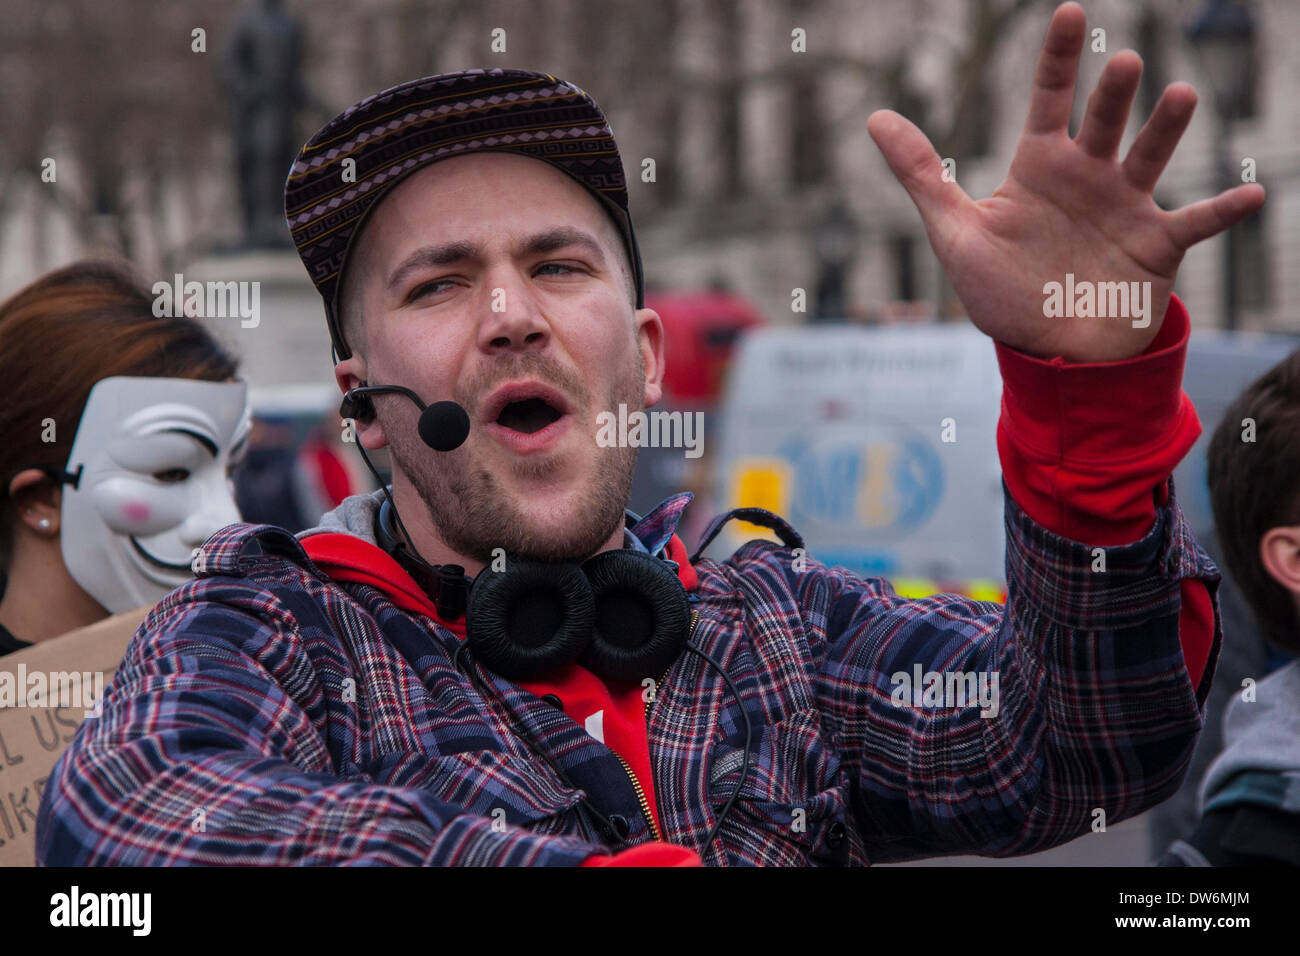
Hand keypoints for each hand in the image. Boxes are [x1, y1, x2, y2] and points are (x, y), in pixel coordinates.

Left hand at [866, 1, 1264, 362]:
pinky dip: (1223, 211)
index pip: (1048, 99)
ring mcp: (1128, 208)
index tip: (1066, 12)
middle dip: (1115, 95)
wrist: (1047, 351)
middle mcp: (1089, 177)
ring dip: (1167, 128)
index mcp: (1040, 168)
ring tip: (1177, 97)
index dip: (1056, 58)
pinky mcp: (1157, 247)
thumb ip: (921, 175)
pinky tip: (1253, 194)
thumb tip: (875, 118)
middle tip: (1123, 67)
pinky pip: (1196, 223)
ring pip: (1151, 156)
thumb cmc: (1002, 292)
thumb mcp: (955, 233)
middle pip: (1105, 121)